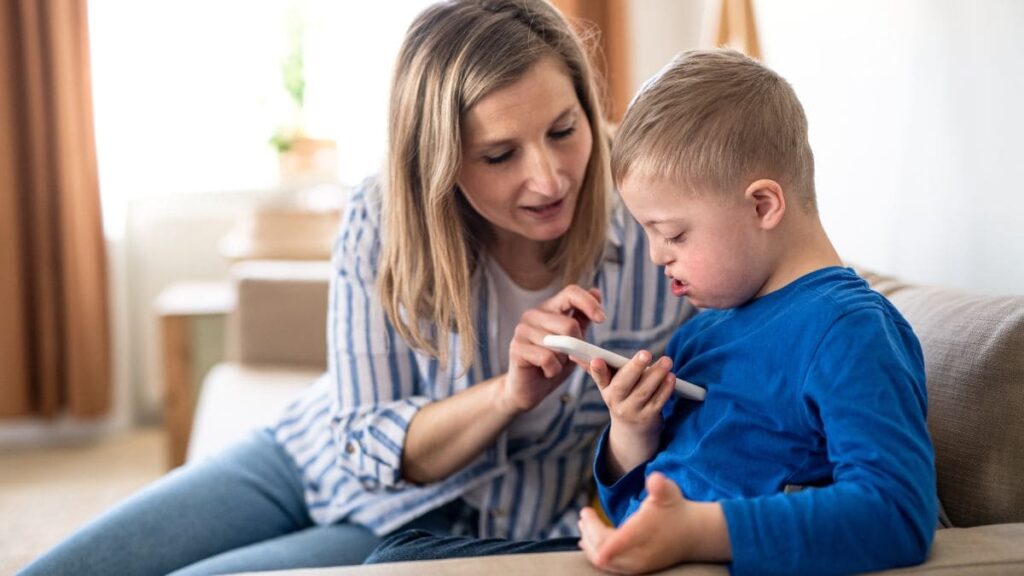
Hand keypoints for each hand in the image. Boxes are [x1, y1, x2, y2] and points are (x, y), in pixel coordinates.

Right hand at [499, 285, 604, 414]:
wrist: (529, 389)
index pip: (570, 292)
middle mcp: (533, 314)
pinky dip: (552, 370)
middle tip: (568, 357)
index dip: (589, 303)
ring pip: (559, 344)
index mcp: (548, 308)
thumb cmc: (552, 363)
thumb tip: (596, 291)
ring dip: (562, 361)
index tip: (602, 319)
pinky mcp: (516, 348)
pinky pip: (547, 358)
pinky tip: (546, 371)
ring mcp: (522, 330)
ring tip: (553, 365)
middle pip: (569, 324)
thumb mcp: (573, 340)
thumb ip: (582, 318)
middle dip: (577, 345)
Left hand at [578, 473, 730, 573]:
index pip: (616, 542)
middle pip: (602, 551)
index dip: (600, 540)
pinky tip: (586, 543)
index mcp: (643, 534)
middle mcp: (638, 555)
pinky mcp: (636, 569)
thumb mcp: (670, 492)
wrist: (693, 534)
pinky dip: (596, 554)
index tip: (585, 521)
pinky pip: (609, 566)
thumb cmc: (676, 509)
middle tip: (584, 513)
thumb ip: (661, 487)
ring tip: (584, 524)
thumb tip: (655, 479)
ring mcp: (636, 565)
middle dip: (589, 532)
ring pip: (604, 561)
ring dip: (590, 543)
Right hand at [591, 353, 674, 475]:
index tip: (597, 360)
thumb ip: (597, 370)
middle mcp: (616, 402)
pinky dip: (665, 389)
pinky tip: (671, 377)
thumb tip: (574, 355)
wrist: (632, 433)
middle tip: (645, 353)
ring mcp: (632, 411)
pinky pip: (657, 402)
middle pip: (623, 384)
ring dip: (656, 375)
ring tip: (666, 361)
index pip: (599, 377)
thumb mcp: (608, 386)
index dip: (597, 369)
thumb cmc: (621, 399)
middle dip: (634, 367)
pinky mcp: (648, 418)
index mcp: (605, 389)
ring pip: (644, 392)